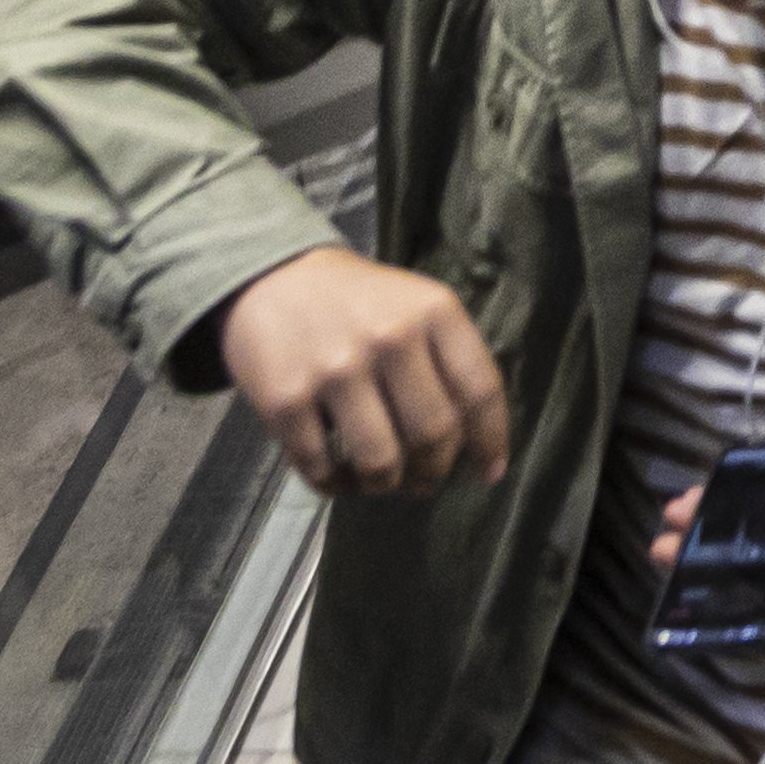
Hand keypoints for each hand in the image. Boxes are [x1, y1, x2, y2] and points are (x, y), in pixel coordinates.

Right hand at [216, 248, 510, 495]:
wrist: (273, 278)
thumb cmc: (362, 304)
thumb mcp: (419, 308)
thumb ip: (452, 363)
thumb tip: (482, 448)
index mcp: (434, 312)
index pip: (480, 391)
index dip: (491, 441)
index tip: (489, 472)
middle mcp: (388, 338)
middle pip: (433, 435)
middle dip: (435, 472)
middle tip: (426, 480)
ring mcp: (335, 371)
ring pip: (380, 463)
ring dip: (385, 485)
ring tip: (382, 481)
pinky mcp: (285, 400)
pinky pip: (322, 468)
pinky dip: (335, 485)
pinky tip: (339, 477)